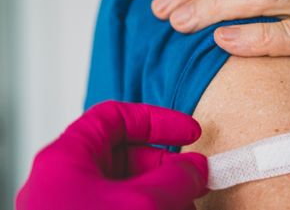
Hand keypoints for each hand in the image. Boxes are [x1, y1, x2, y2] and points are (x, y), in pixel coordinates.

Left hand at [17, 101, 208, 209]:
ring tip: (188, 206)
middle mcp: (64, 186)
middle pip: (123, 157)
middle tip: (194, 180)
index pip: (114, 118)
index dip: (156, 120)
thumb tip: (196, 168)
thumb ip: (178, 176)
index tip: (190, 133)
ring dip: (163, 196)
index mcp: (66, 161)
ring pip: (125, 191)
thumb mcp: (146, 203)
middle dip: (166, 167)